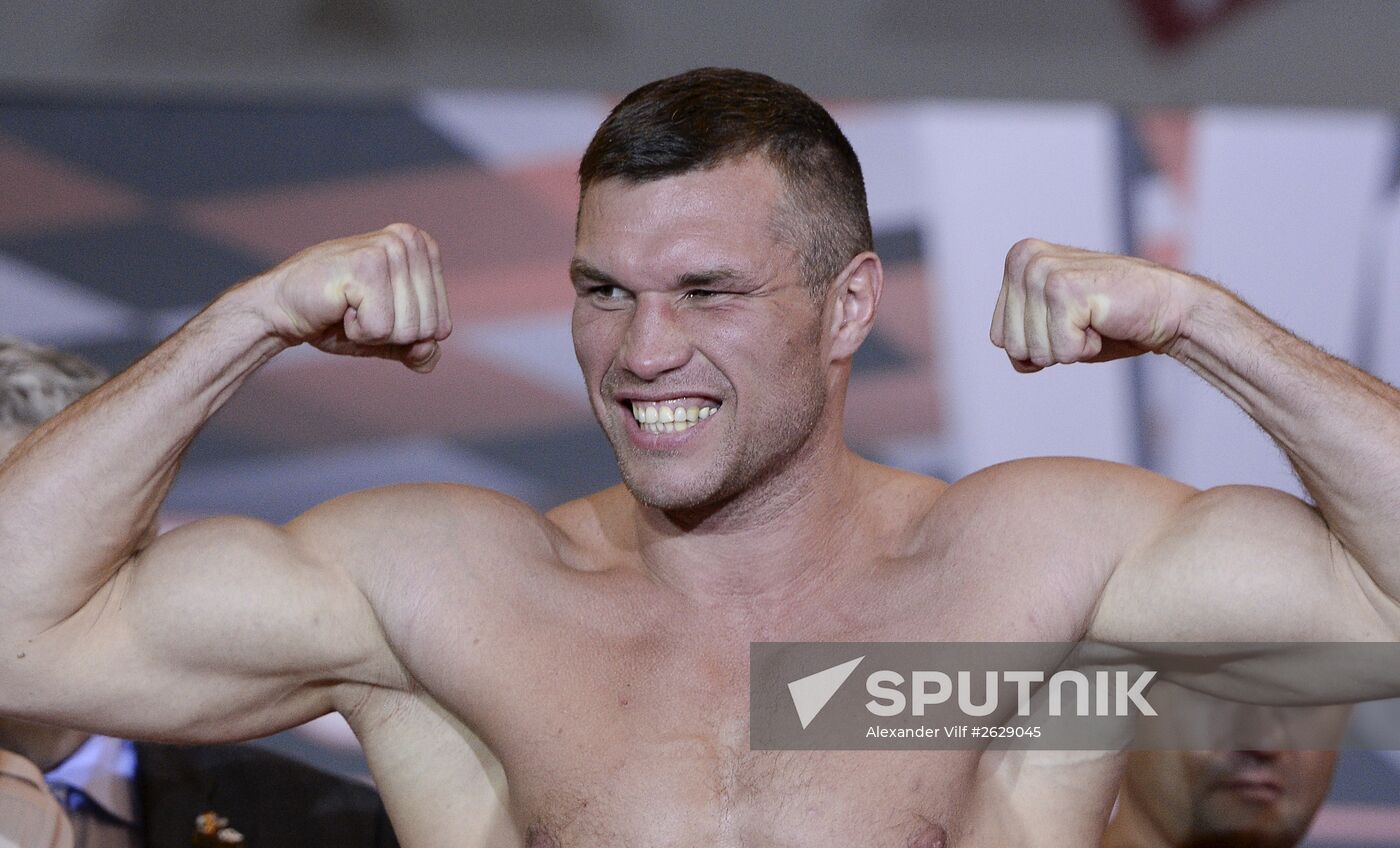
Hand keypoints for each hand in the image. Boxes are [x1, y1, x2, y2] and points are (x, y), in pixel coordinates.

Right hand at [244, 224, 451, 371]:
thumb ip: (419, 349)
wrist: (280, 310)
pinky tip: (339, 305)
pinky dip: (358, 331)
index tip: (374, 312)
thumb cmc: (336, 319)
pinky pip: (381, 329)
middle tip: (358, 310)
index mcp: (424, 249)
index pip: (442, 326)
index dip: (406, 335)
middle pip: (428, 328)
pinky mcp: (366, 266)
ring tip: (348, 306)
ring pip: (408, 330)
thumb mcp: (388, 338)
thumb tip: (429, 352)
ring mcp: (389, 249)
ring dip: (373, 332)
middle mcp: (410, 240)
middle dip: (390, 334)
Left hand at [990, 238, 1198, 372]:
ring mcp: (1042, 271)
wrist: (1166, 309)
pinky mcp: (1064, 288)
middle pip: (1013, 346)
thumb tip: (1016, 359)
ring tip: (1093, 319)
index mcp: (1017, 261)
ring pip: (1035, 350)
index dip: (1037, 346)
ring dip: (1069, 348)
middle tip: (1083, 322)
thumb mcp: (1053, 330)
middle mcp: (1024, 259)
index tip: (1068, 322)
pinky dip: (1085, 348)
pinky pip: (1061, 349)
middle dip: (1052, 348)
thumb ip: (1023, 338)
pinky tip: (1103, 321)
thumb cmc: (1110, 321)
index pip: (999, 337)